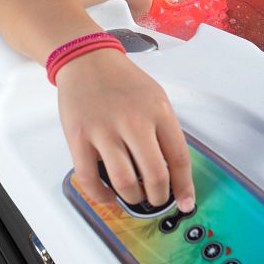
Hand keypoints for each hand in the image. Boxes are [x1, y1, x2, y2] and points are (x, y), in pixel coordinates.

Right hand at [56, 49, 194, 212]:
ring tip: (133, 195)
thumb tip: (173, 172)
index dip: (185, 187)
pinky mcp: (79, 137)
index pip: (179, 158)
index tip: (185, 203)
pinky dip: (101, 195)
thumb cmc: (122, 81)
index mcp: (158, 111)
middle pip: (155, 176)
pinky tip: (108, 195)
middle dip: (158, 198)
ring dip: (132, 198)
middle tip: (156, 200)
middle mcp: (133, 121)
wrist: (86, 60)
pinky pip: (90, 179)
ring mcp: (104, 130)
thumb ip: (165, 131)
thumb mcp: (156, 98)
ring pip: (125, 182)